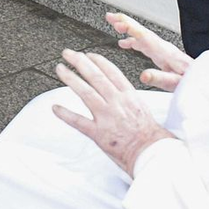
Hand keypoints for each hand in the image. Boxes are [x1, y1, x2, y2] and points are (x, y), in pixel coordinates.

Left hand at [52, 49, 175, 175]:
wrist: (152, 154)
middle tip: (68, 54)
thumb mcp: (142, 108)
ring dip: (71, 79)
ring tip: (60, 69)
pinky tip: (55, 107)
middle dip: (80, 62)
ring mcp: (107, 117)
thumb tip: (116, 87)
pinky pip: (78, 121)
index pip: (111, 72)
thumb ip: (127, 97)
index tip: (88, 54)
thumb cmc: (150, 135)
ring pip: (85, 92)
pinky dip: (65, 114)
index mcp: (129, 96)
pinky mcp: (99, 133)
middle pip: (96, 77)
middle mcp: (117, 103)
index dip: (98, 61)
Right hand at [106, 12, 191, 91]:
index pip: (145, 37)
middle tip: (110, 17)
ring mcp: (162, 50)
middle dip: (125, 22)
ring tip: (113, 23)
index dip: (131, 29)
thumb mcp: (176, 84)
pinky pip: (143, 43)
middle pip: (141, 31)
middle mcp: (163, 48)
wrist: (207, 82)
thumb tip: (143, 75)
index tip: (118, 23)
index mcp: (165, 53)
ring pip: (141, 35)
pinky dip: (132, 40)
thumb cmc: (193, 83)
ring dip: (127, 28)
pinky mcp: (162, 54)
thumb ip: (160, 78)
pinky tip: (124, 43)